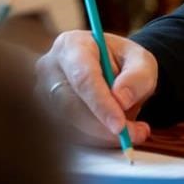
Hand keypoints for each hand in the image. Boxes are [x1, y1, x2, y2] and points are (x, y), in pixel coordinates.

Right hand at [35, 30, 157, 146]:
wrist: (110, 69)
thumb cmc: (124, 62)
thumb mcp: (141, 61)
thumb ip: (138, 76)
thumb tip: (121, 100)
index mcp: (71, 45)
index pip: (83, 77)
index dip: (101, 104)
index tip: (120, 125)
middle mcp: (49, 68)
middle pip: (72, 106)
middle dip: (104, 125)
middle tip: (135, 133)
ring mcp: (42, 93)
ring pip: (70, 125)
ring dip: (102, 134)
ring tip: (133, 129)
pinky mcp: (45, 114)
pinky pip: (69, 135)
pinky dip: (96, 139)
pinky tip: (114, 132)